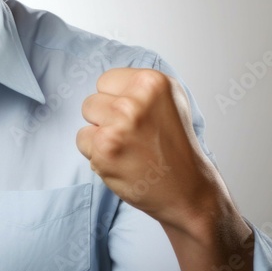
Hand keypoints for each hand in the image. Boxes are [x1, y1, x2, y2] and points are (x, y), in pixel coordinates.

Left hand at [76, 68, 217, 227]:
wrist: (188, 189)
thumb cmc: (175, 145)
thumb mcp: (168, 100)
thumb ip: (137, 86)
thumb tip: (105, 83)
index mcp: (152, 82)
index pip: (106, 81)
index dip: (117, 100)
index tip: (138, 116)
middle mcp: (136, 102)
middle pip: (92, 101)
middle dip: (106, 118)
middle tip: (134, 135)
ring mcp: (120, 126)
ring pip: (86, 120)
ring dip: (100, 135)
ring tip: (128, 147)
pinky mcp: (105, 149)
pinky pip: (83, 141)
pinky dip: (97, 153)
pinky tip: (122, 161)